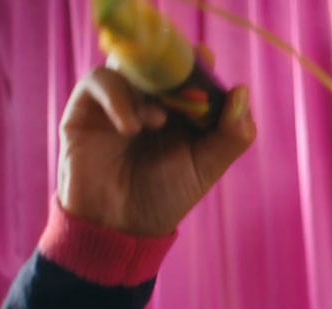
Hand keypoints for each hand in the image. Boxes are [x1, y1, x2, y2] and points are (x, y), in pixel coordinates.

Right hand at [57, 51, 255, 235]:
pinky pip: (101, 80)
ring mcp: (120, 98)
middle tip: (185, 81)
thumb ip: (231, 135)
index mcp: (185, 109)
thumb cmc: (166, 197)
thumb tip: (242, 91)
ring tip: (159, 121)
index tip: (209, 67)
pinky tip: (131, 128)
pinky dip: (119, 98)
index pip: (195, 70)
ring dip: (149, 84)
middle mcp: (152, 98)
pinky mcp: (88, 106)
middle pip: (163, 59)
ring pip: (134, 64)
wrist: (119, 225)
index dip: (202, 65)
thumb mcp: (206, 167)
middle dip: (176, 66)